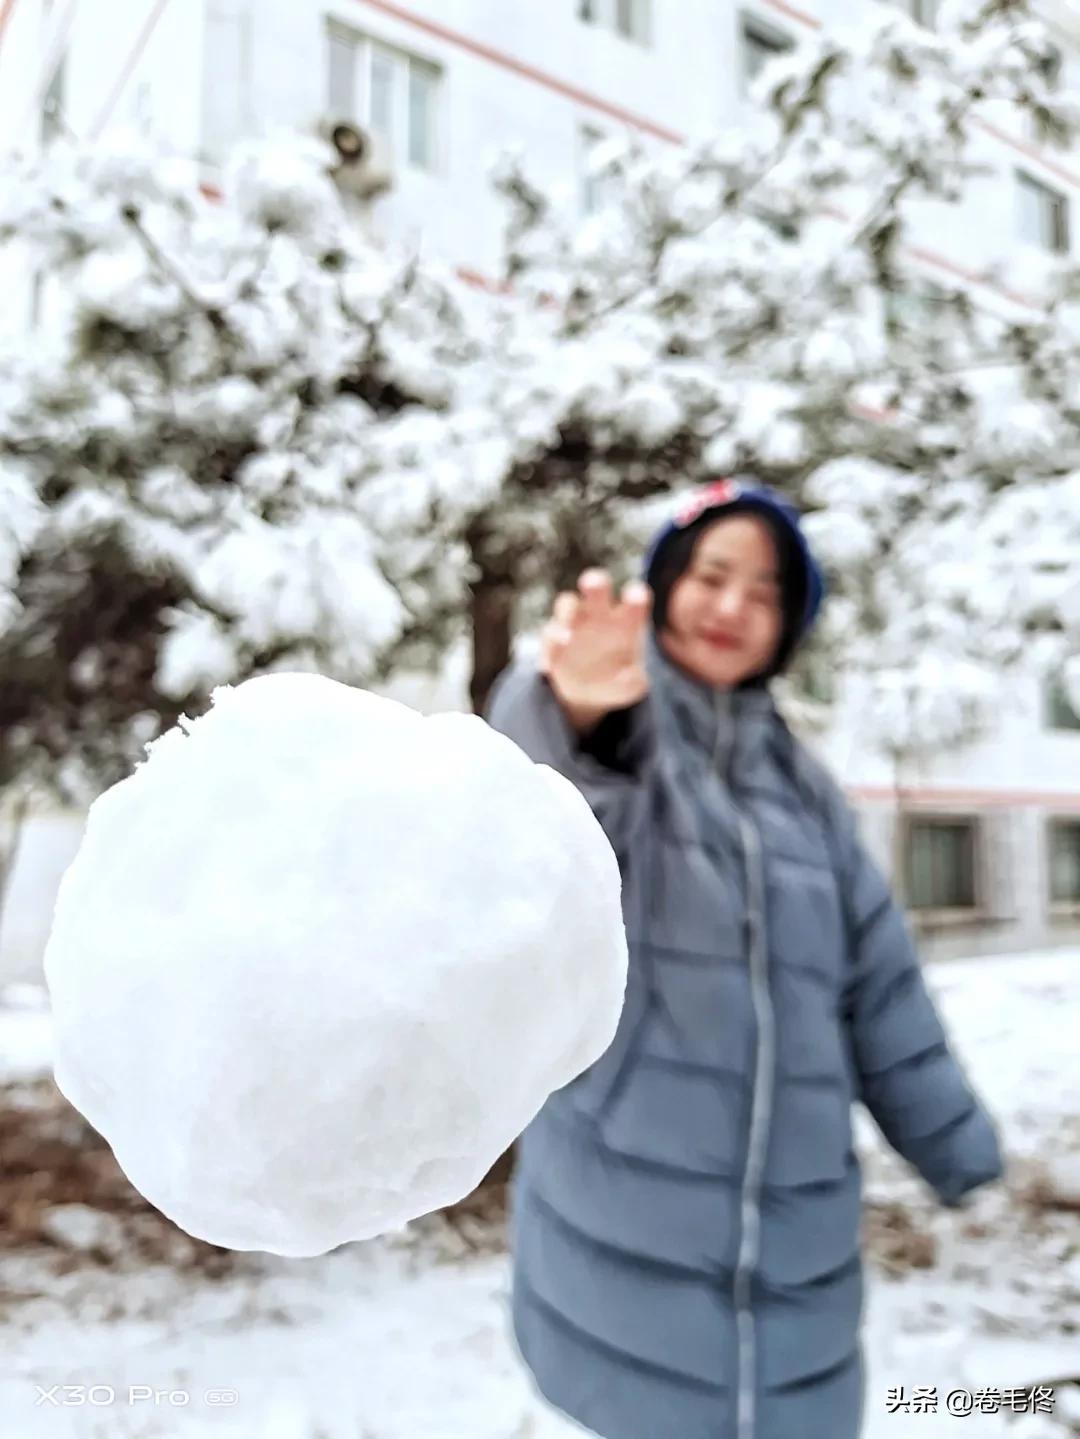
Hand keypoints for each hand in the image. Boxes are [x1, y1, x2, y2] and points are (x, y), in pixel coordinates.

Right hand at [539, 570, 651, 732]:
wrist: (589, 693)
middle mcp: (599, 615)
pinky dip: (548, 651)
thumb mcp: (630, 688)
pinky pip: (548, 638)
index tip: (635, 596)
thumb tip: (630, 676)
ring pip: (566, 604)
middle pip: (597, 589)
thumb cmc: (617, 682)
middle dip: (595, 584)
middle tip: (593, 582)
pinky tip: (548, 669)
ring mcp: (574, 624)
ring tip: (567, 638)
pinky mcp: (553, 641)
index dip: (635, 596)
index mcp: (626, 621)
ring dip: (565, 614)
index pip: (635, 600)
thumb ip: (633, 683)